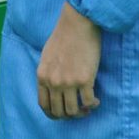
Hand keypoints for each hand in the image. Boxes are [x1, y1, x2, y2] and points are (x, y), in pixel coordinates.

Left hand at [37, 3, 101, 120]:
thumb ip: (48, 73)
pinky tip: (96, 100)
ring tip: (88, 107)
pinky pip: (89, 102)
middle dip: (69, 116)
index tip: (63, 114)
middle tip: (79, 111)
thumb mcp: (47, 56)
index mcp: (42, 76)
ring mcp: (68, 82)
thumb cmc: (64, 36)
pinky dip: (93, 104)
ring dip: (82, 112)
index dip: (54, 114)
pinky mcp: (84, 80)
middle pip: (59, 112)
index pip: (44, 105)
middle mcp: (53, 82)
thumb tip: (52, 87)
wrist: (78, 23)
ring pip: (74, 111)